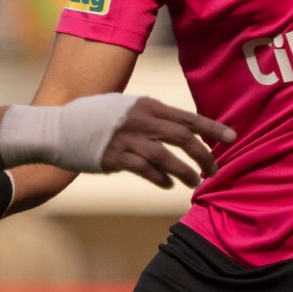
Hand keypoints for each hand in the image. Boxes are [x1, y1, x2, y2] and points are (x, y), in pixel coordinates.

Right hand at [100, 98, 234, 189]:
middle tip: (214, 169)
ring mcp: (127, 139)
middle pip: (182, 137)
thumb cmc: (95, 118)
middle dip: (203, 155)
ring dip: (185, 171)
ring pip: (166, 157)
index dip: (212, 128)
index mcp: (147, 106)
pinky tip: (168, 185)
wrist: (59, 128)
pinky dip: (160, 179)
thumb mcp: (126, 107)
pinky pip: (145, 171)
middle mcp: (140, 121)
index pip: (187, 117)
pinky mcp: (115, 158)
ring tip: (194, 182)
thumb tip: (178, 130)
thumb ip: (151, 116)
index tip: (233, 137)